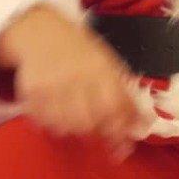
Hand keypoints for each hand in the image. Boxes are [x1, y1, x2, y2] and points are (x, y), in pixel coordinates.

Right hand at [0, 6, 147, 156]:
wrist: (41, 31)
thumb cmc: (79, 52)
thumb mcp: (109, 64)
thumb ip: (127, 95)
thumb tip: (146, 124)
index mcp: (102, 70)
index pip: (116, 108)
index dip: (121, 131)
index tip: (122, 147)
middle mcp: (78, 77)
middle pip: (90, 121)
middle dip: (97, 133)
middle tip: (97, 132)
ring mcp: (53, 85)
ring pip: (67, 126)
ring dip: (74, 130)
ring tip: (76, 122)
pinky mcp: (31, 91)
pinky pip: (43, 121)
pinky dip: (51, 125)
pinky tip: (56, 116)